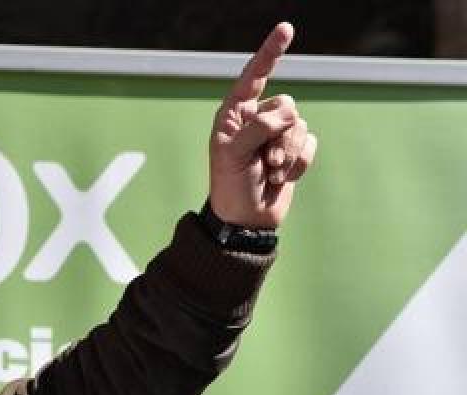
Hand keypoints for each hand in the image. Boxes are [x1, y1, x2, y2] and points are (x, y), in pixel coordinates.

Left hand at [209, 22, 317, 228]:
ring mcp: (277, 134)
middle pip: (287, 105)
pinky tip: (283, 177)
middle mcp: (256, 119)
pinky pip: (310, 143)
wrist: (246, 220)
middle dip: (279, 135)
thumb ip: (257, 128)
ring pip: (300, 125)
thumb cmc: (230, 186)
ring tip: (271, 171)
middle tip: (264, 160)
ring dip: (288, 153)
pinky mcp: (295, 150)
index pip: (254, 76)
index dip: (270, 53)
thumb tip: (287, 115)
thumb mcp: (233, 154)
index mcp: (234, 114)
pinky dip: (299, 162)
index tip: (286, 29)